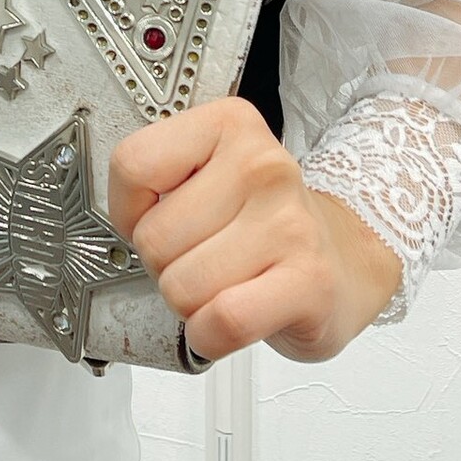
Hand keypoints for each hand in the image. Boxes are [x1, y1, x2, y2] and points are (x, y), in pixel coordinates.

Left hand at [108, 95, 403, 363]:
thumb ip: (157, 181)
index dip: (128, 210)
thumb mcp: (207, 173)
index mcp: (228, 125)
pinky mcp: (308, 281)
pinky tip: (227, 321)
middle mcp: (262, 164)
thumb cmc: (262, 222)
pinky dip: (210, 335)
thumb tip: (116, 223)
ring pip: (182, 286)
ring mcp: (289, 223)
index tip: (155, 219)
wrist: (344, 260)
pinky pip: (223, 320)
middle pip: (153, 237)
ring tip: (224, 284)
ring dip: (190, 303)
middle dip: (164, 265)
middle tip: (201, 259)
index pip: (133, 165)